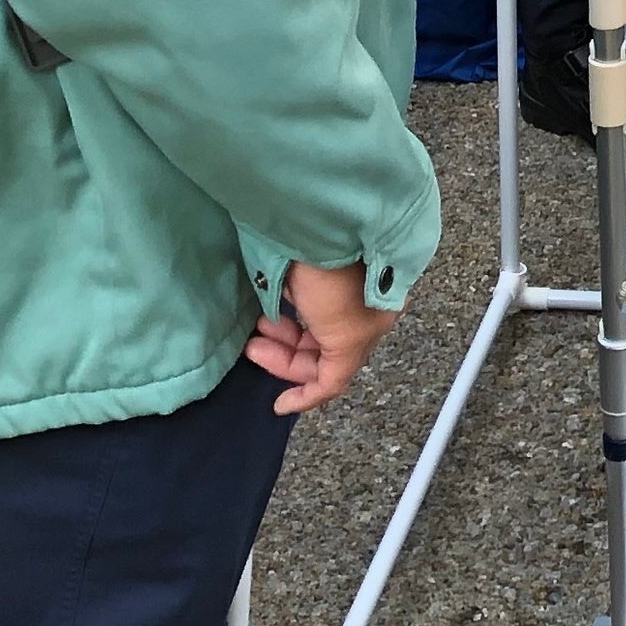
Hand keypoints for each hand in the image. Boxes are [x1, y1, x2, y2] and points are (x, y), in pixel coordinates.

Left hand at [249, 259, 394, 413]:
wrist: (330, 220)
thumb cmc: (341, 280)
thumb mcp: (346, 336)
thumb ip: (334, 377)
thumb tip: (310, 398)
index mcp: (371, 329)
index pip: (335, 375)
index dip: (306, 393)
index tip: (277, 404)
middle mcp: (358, 313)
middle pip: (317, 353)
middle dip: (285, 357)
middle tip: (255, 347)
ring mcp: (337, 291)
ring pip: (304, 330)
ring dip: (280, 336)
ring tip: (259, 326)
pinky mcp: (315, 272)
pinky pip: (297, 308)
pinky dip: (281, 315)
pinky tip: (268, 311)